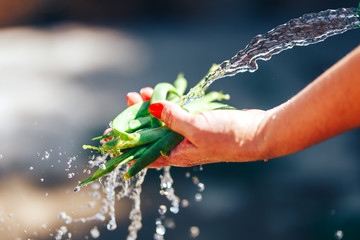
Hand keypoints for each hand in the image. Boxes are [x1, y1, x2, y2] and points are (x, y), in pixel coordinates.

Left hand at [126, 89, 268, 167]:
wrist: (256, 134)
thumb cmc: (228, 137)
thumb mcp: (197, 127)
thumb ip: (173, 118)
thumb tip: (152, 106)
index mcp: (176, 154)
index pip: (144, 152)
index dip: (126, 144)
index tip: (110, 134)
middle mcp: (180, 147)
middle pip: (151, 134)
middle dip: (138, 118)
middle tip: (129, 98)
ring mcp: (189, 135)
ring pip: (164, 121)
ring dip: (153, 108)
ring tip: (143, 92)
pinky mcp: (198, 123)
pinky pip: (178, 114)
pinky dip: (170, 104)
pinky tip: (164, 95)